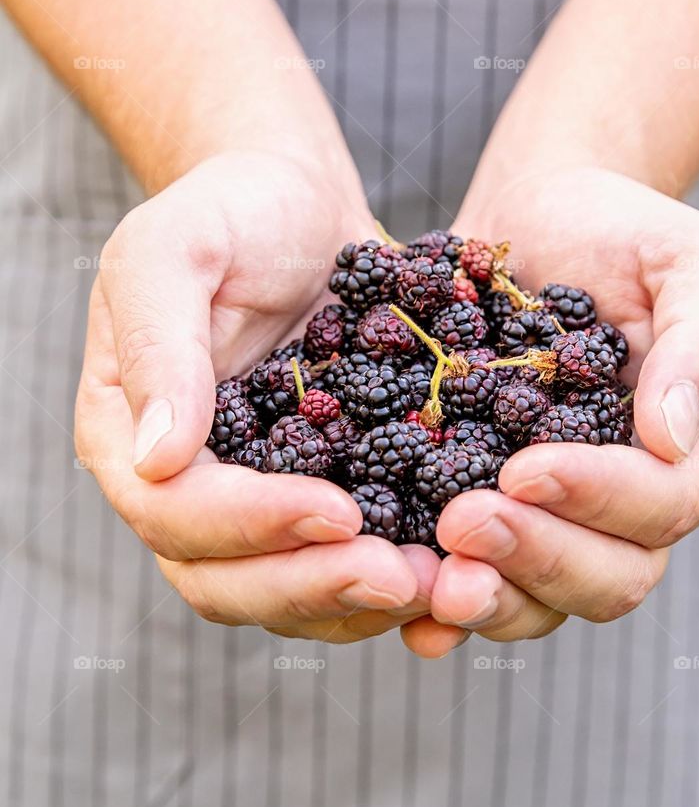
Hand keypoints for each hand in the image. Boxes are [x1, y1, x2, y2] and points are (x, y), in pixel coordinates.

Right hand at [74, 151, 440, 643]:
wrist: (299, 206)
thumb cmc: (230, 211)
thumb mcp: (176, 249)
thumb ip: (159, 346)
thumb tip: (157, 459)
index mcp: (129, 436)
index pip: (174, 514)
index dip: (252, 525)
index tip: (337, 511)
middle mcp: (187, 490)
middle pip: (228, 581)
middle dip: (314, 586)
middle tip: (402, 577)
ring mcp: (256, 505)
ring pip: (291, 593)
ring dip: (364, 600)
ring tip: (445, 585)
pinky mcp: (323, 501)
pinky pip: (347, 564)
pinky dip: (399, 578)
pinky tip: (461, 571)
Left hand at [417, 168, 698, 643]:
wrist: (538, 219)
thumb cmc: (620, 231)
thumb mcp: (686, 261)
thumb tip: (674, 437)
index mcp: (692, 454)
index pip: (661, 507)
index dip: (599, 499)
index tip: (526, 468)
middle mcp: (631, 507)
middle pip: (609, 579)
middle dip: (536, 559)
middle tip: (462, 524)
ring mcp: (560, 522)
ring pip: (542, 601)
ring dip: (489, 598)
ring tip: (430, 580)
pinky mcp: (493, 515)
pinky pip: (479, 582)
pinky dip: (443, 609)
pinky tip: (406, 611)